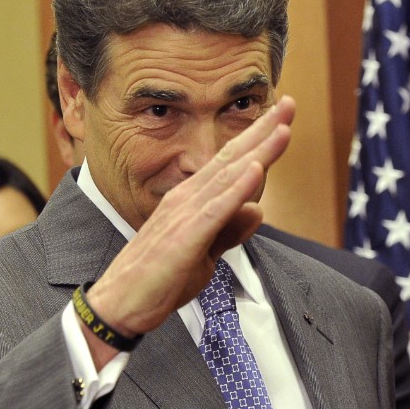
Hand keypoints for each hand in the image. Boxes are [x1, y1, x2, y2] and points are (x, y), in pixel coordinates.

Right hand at [82, 96, 295, 362]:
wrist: (120, 305)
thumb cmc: (160, 279)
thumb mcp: (205, 253)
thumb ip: (230, 231)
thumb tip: (257, 210)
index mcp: (193, 200)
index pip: (232, 163)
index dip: (259, 139)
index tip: (282, 118)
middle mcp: (188, 198)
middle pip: (233, 158)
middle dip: (263, 131)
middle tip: (288, 103)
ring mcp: (185, 215)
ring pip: (228, 177)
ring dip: (257, 151)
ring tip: (281, 127)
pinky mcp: (185, 238)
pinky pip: (215, 209)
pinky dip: (237, 189)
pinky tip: (255, 169)